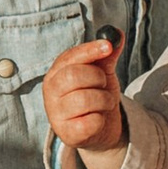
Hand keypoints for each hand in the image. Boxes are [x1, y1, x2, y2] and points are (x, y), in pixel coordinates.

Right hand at [42, 34, 126, 168]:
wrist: (100, 129)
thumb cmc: (96, 96)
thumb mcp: (102, 73)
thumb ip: (106, 55)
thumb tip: (116, 34)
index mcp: (55, 74)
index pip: (69, 57)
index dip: (89, 50)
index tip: (108, 46)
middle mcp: (51, 93)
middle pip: (74, 75)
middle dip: (97, 78)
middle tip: (104, 84)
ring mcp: (57, 115)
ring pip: (84, 99)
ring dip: (104, 100)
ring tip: (104, 103)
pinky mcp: (68, 134)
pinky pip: (91, 122)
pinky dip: (100, 119)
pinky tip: (98, 119)